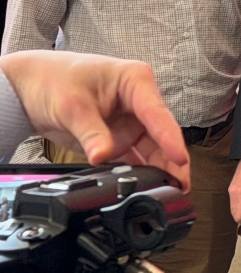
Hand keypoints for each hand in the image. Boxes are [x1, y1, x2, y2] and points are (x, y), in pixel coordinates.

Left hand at [0, 50, 189, 190]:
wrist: (27, 88)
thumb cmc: (53, 80)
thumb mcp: (71, 106)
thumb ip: (91, 133)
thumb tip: (102, 156)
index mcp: (135, 81)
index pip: (157, 113)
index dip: (170, 138)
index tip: (180, 160)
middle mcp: (139, 101)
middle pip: (162, 134)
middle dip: (172, 160)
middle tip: (182, 186)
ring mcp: (131, 120)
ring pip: (152, 148)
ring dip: (159, 169)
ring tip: (170, 193)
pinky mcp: (121, 136)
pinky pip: (135, 156)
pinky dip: (140, 171)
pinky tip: (148, 188)